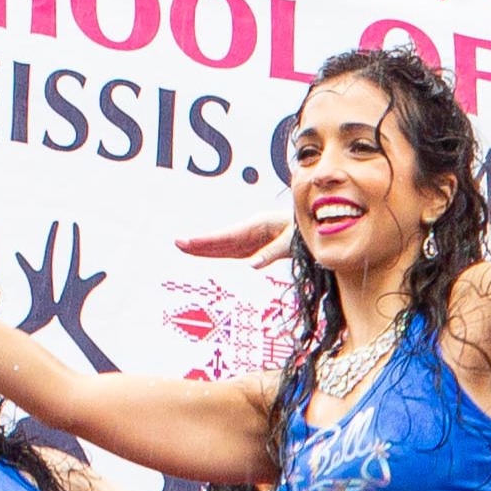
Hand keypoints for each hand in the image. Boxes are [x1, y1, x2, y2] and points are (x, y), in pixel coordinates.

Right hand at [175, 212, 295, 262]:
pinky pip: (232, 252)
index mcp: (256, 226)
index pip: (225, 237)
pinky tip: (204, 255)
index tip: (188, 242)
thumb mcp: (291, 242)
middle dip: (198, 243)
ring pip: (223, 246)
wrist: (313, 224)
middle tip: (177, 244)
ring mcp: (250, 238)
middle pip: (220, 240)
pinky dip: (217, 254)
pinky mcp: (254, 247)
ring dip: (204, 248)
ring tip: (183, 248)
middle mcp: (250, 231)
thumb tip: (251, 266)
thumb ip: (271, 253)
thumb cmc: (304, 231)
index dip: (205, 241)